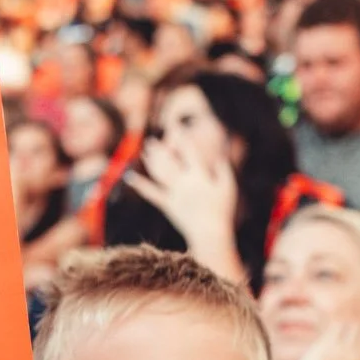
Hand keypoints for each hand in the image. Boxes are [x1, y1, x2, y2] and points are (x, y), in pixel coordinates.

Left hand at [122, 135, 238, 252]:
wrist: (210, 234)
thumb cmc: (222, 211)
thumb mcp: (229, 187)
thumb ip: (224, 168)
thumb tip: (220, 154)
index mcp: (199, 176)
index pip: (188, 150)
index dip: (180, 136)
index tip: (174, 125)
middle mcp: (184, 182)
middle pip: (169, 160)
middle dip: (160, 148)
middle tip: (152, 140)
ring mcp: (174, 194)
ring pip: (159, 173)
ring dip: (151, 161)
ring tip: (145, 151)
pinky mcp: (167, 206)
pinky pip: (151, 193)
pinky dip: (140, 185)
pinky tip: (130, 176)